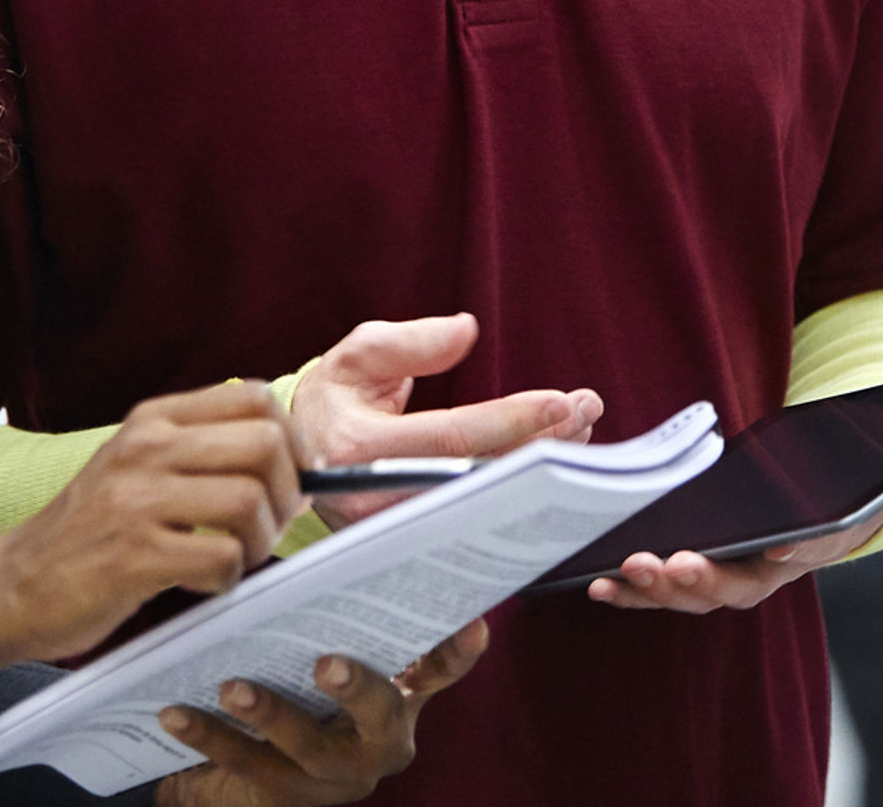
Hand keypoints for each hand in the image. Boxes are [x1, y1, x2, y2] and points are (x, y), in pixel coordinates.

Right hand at [0, 380, 297, 672]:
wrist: (11, 586)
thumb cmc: (88, 532)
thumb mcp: (137, 466)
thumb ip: (201, 453)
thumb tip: (298, 463)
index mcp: (153, 420)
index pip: (254, 398)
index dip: (291, 439)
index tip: (290, 477)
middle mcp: (146, 448)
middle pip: (265, 445)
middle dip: (287, 493)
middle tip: (268, 526)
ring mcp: (137, 501)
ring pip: (249, 501)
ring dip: (261, 540)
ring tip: (236, 558)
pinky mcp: (133, 557)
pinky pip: (221, 560)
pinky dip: (228, 580)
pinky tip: (202, 584)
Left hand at [158, 623, 487, 805]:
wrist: (249, 772)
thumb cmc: (297, 680)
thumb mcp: (326, 640)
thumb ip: (332, 599)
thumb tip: (307, 514)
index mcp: (402, 693)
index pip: (440, 669)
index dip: (456, 649)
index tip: (468, 621)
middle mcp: (381, 740)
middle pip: (382, 717)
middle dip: (358, 689)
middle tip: (326, 662)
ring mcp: (336, 776)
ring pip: (309, 749)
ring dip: (271, 715)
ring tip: (232, 687)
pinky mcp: (287, 797)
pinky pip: (245, 766)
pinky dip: (208, 737)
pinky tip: (175, 713)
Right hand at [287, 313, 601, 527]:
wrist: (294, 461)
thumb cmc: (334, 399)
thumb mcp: (358, 355)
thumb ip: (410, 342)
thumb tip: (466, 331)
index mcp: (358, 449)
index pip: (451, 439)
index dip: (511, 421)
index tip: (562, 401)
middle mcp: (375, 503)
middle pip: (478, 483)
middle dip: (541, 447)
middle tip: (587, 412)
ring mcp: (393, 537)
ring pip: (483, 513)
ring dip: (538, 475)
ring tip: (581, 433)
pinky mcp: (410, 552)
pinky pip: (475, 536)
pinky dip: (518, 508)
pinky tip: (554, 480)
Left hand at [587, 423, 882, 613]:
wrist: (843, 484)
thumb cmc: (875, 460)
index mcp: (831, 534)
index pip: (815, 548)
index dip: (793, 550)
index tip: (775, 548)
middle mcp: (784, 561)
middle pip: (744, 583)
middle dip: (704, 580)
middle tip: (666, 565)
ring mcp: (742, 566)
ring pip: (698, 591)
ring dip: (658, 589)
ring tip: (623, 571)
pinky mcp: (705, 560)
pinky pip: (666, 583)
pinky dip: (635, 586)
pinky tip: (597, 577)